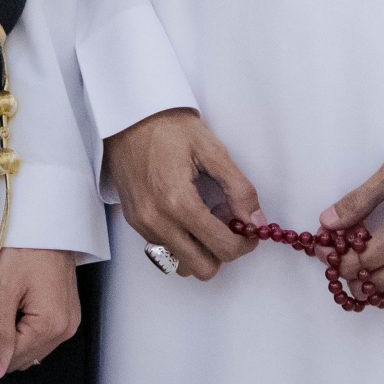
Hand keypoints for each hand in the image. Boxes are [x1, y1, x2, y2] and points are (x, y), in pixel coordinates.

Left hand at [0, 247, 81, 379]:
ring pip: (32, 348)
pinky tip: (21, 304)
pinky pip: (41, 336)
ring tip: (11, 303)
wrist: (46, 227)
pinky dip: (26, 327)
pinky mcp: (67, 316)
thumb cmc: (25, 251)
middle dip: (4, 339)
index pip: (12, 359)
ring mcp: (69, 324)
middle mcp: (65, 330)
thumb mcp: (3, 291)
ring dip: (15, 333)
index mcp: (51, 326)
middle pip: (23, 357)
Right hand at [103, 106, 261, 280]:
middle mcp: (156, 220)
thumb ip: (238, 188)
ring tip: (205, 219)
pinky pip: (164, 249)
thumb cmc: (169, 126)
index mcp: (178, 202)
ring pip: (181, 265)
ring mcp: (142, 224)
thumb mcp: (212, 150)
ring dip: (200, 250)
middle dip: (222, 251)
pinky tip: (186, 215)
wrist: (127, 115)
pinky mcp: (134, 222)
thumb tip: (256, 221)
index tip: (250, 229)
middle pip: (202, 269)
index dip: (245, 244)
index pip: (222, 248)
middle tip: (228, 224)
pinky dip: (181, 242)